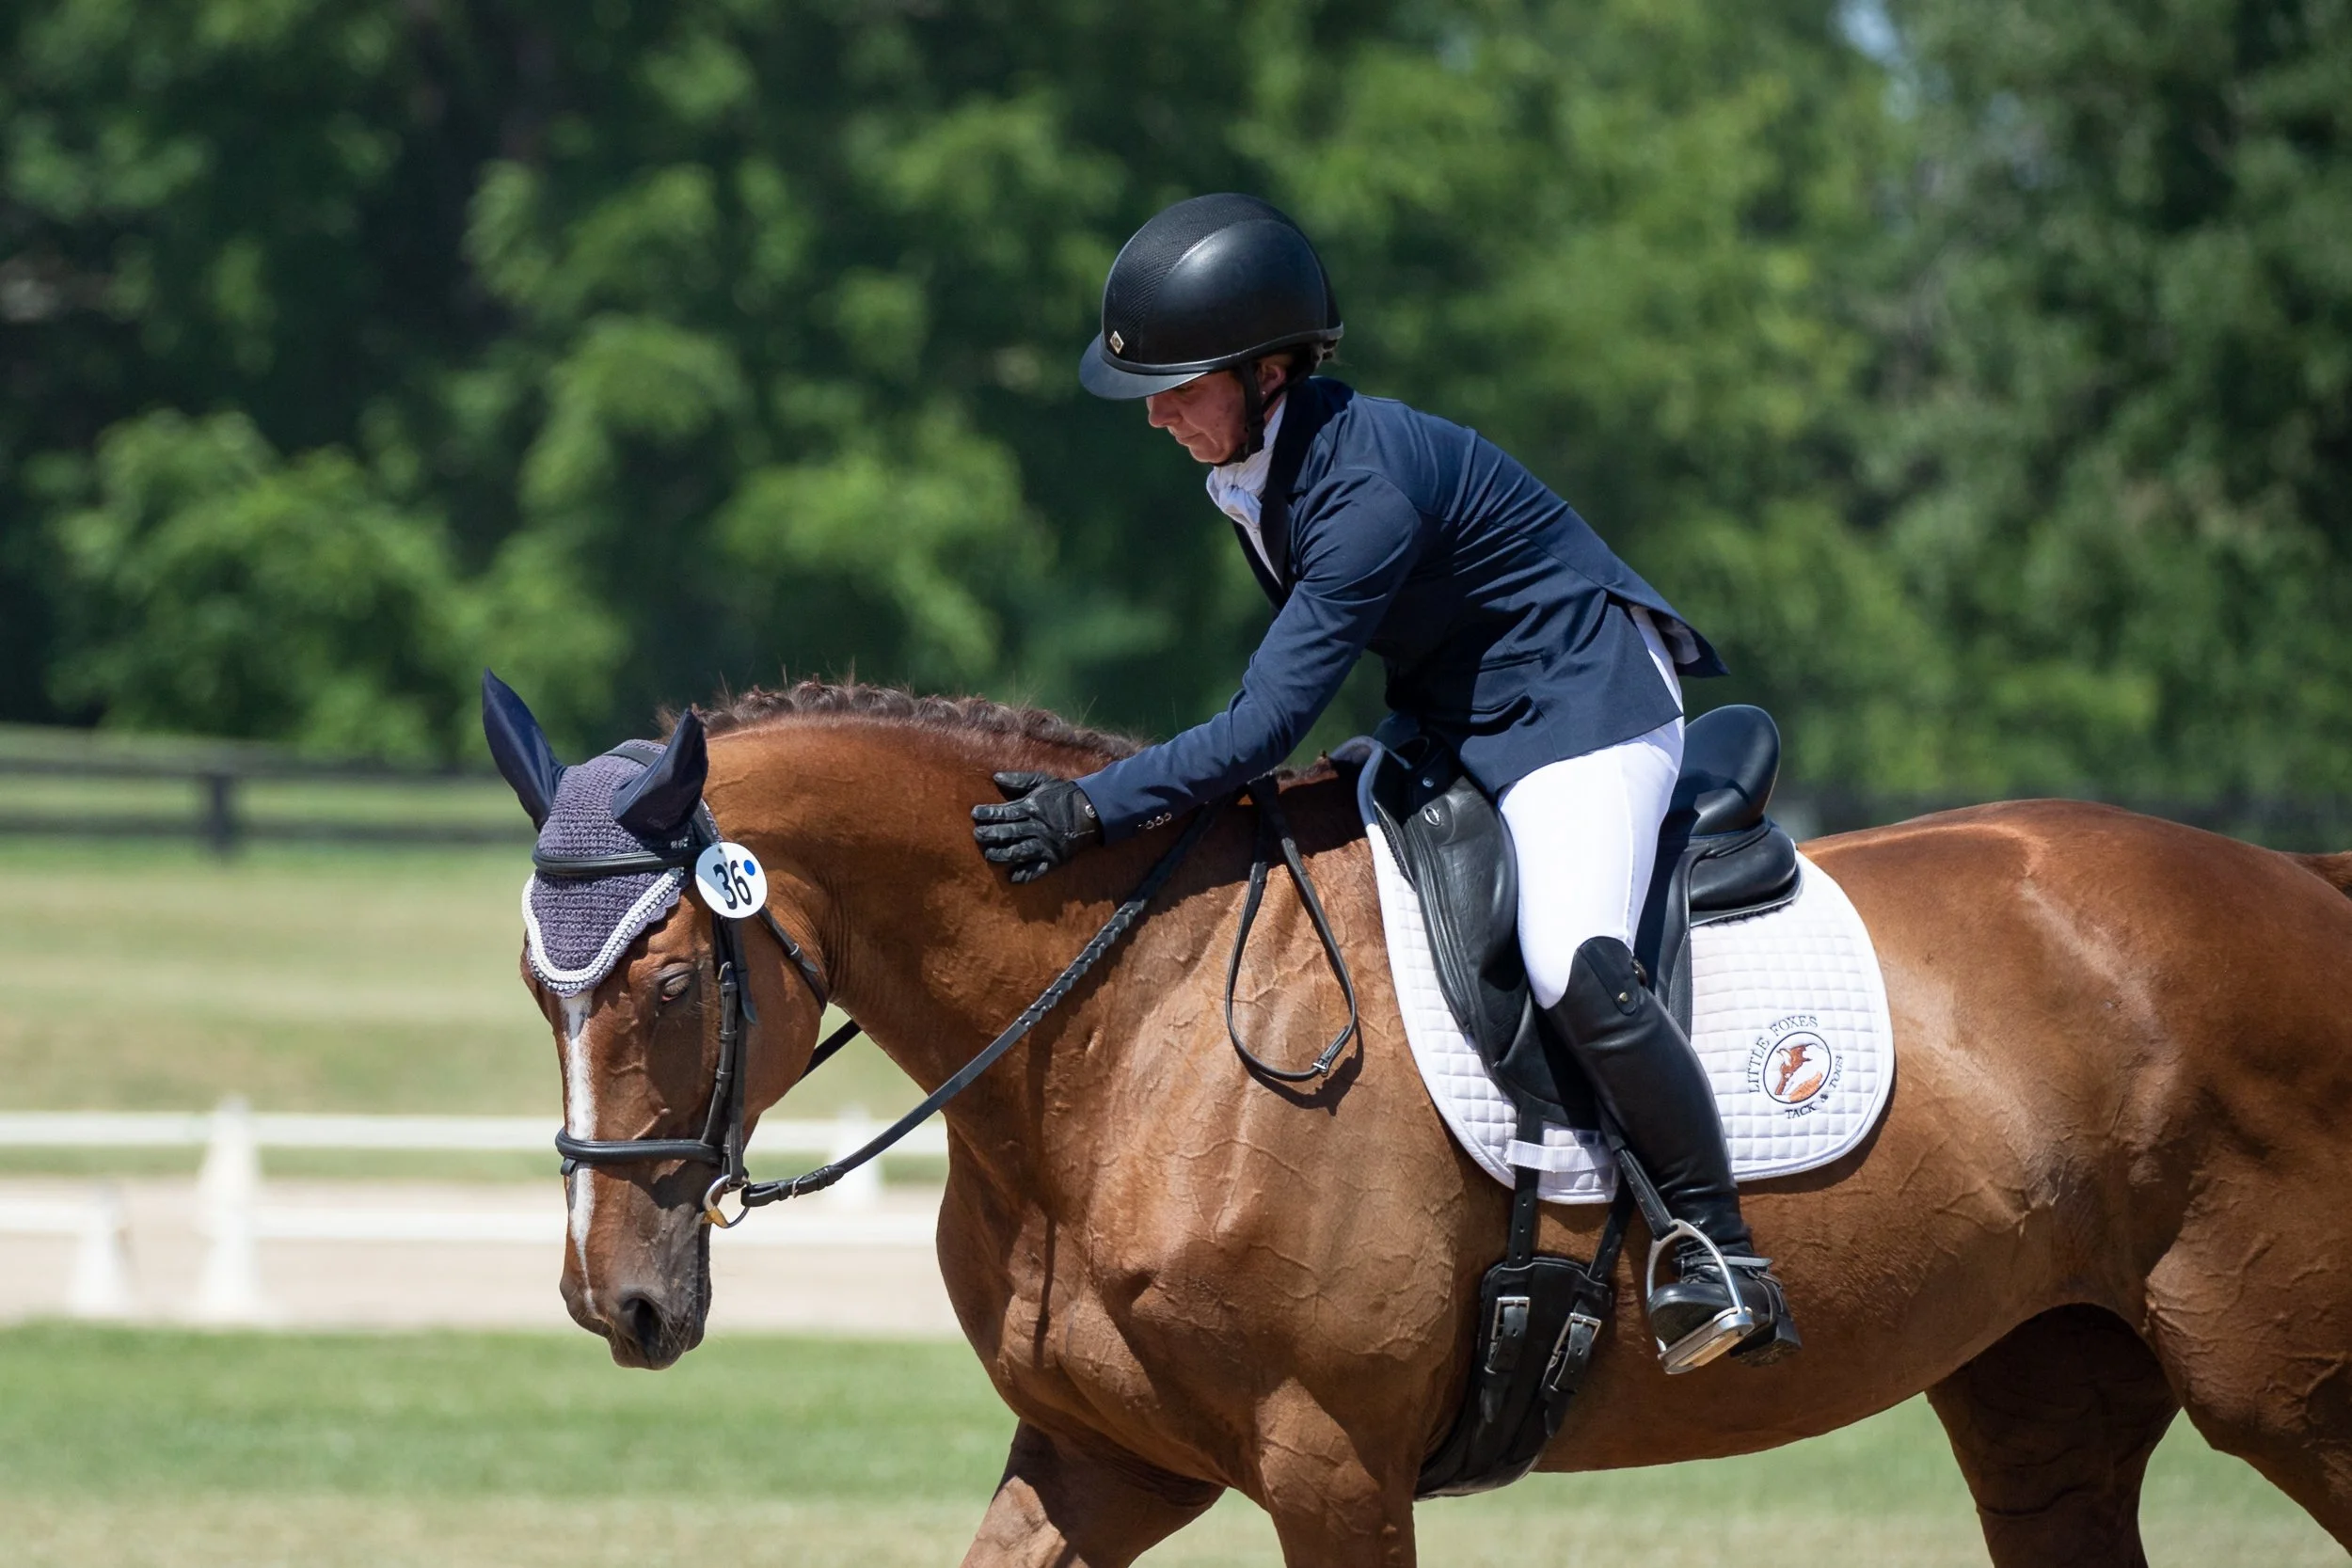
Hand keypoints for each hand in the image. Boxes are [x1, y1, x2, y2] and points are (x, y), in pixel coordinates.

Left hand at [971, 772, 1102, 883]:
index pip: (1004, 812)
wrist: (1093, 811)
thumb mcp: (1043, 781)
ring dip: (1002, 855)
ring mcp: (1045, 844)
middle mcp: (1036, 827)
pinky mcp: (1054, 858)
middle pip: (1008, 833)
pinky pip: (1038, 870)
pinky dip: (1025, 875)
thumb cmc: (1065, 794)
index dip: (988, 813)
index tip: (975, 814)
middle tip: (977, 835)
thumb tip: (996, 777)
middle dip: (990, 835)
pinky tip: (1013, 878)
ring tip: (989, 855)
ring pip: (1018, 852)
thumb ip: (1019, 780)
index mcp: (1031, 808)